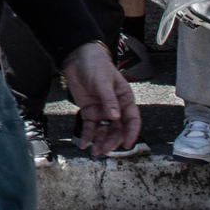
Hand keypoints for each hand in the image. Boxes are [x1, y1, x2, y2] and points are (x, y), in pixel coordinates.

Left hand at [61, 41, 140, 155]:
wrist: (77, 58)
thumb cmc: (96, 66)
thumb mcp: (103, 81)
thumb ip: (109, 99)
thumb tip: (116, 117)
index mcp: (124, 99)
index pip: (132, 119)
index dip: (131, 132)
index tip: (127, 144)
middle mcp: (115, 107)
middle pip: (117, 129)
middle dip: (112, 141)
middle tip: (104, 150)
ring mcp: (102, 111)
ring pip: (104, 130)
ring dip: (100, 141)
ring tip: (94, 151)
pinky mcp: (89, 112)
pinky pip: (90, 127)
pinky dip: (87, 136)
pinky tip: (83, 144)